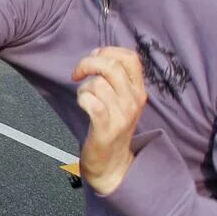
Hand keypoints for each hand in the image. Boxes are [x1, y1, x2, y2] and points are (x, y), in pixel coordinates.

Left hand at [74, 47, 146, 194]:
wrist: (113, 164)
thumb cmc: (112, 128)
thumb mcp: (122, 100)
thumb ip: (115, 77)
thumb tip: (98, 53)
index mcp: (138, 90)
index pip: (130, 58)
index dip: (108, 51)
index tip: (94, 57)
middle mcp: (133, 101)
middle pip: (111, 66)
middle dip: (88, 63)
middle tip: (78, 73)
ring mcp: (122, 115)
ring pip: (98, 84)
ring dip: (83, 87)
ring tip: (84, 97)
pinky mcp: (106, 128)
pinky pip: (92, 102)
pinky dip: (82, 99)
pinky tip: (83, 105)